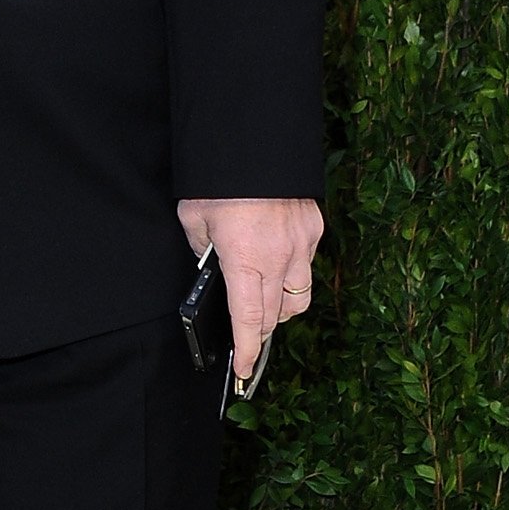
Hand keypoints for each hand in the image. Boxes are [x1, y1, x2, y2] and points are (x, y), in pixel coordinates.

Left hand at [176, 195, 324, 382]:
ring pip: (298, 297)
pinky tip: (275, 263)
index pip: (249, 320)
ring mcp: (301, 244)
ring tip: (263, 304)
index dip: (247, 350)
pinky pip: (305, 266)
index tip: (243, 370)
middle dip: (259, 332)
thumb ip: (203, 251)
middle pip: (275, 316)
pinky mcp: (314, 229)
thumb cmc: (219, 180)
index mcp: (245, 259)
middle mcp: (279, 257)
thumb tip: (210, 268)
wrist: (256, 139)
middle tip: (247, 339)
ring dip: (280, 309)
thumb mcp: (194, 219)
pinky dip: (291, 274)